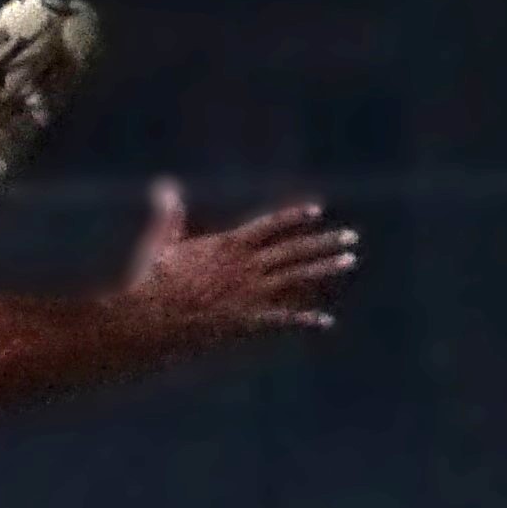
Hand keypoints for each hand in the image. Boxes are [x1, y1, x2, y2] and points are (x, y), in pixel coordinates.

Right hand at [124, 178, 359, 340]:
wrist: (154, 316)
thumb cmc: (154, 278)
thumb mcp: (163, 241)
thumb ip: (171, 215)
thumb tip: (165, 186)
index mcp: (230, 244)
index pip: (271, 225)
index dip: (295, 217)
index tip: (318, 211)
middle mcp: (248, 265)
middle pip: (295, 249)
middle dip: (325, 242)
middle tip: (352, 237)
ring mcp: (253, 292)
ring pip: (298, 276)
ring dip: (325, 268)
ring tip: (350, 261)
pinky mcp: (251, 319)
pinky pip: (285, 319)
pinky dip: (306, 320)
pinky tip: (327, 321)